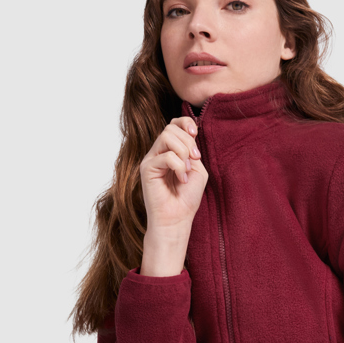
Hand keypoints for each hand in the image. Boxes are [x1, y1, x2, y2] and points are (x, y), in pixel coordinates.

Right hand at [139, 117, 208, 231]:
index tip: (196, 135)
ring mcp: (151, 159)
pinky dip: (179, 166)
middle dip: (188, 142)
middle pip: (171, 128)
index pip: (174, 124)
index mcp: (170, 151)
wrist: (177, 219)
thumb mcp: (197, 169)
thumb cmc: (186, 198)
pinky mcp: (146, 168)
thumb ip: (193, 151)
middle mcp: (158, 152)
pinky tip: (181, 179)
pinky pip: (166, 156)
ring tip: (187, 170)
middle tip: (194, 160)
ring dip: (184, 152)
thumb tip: (188, 136)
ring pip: (167, 136)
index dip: (186, 123)